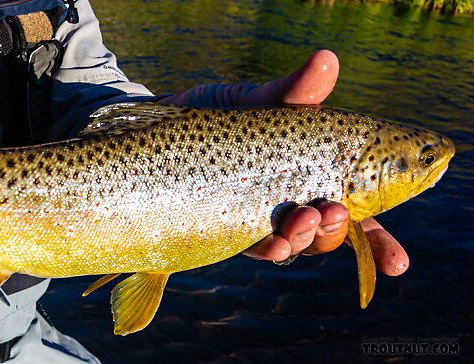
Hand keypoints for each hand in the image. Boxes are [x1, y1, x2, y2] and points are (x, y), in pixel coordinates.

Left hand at [161, 50, 408, 275]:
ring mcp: (259, 218)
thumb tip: (326, 61)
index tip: (397, 264)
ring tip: (302, 218)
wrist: (169, 121)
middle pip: (326, 235)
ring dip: (303, 239)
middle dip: (335, 232)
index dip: (379, 244)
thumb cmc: (225, 112)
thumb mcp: (261, 101)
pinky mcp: (225, 226)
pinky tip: (271, 243)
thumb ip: (295, 92)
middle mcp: (291, 204)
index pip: (357, 215)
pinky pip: (251, 246)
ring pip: (291, 245)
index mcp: (314, 178)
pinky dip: (266, 248)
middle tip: (331, 211)